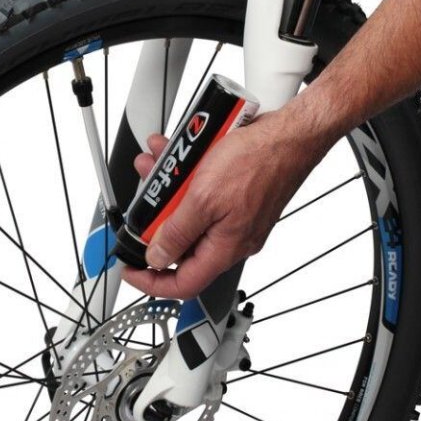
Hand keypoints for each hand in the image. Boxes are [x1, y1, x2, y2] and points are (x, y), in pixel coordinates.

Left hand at [121, 109, 328, 299]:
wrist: (290, 135)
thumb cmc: (258, 161)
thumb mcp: (203, 198)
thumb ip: (177, 232)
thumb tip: (157, 257)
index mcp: (225, 248)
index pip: (183, 284)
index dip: (151, 281)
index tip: (131, 268)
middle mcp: (232, 239)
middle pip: (182, 244)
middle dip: (156, 219)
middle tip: (144, 199)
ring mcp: (235, 218)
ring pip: (190, 215)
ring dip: (168, 192)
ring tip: (157, 166)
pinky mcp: (237, 198)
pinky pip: (204, 196)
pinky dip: (187, 179)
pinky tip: (179, 155)